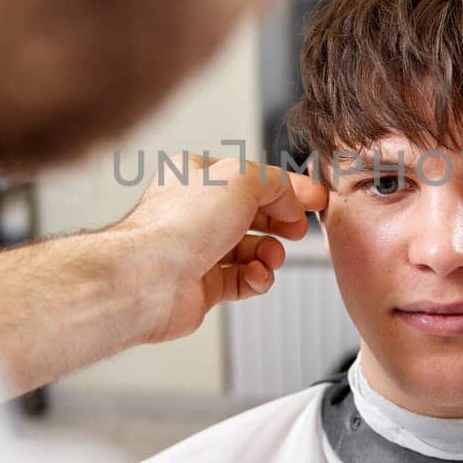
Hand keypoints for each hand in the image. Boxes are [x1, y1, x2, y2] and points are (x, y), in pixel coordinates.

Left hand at [108, 154, 327, 344]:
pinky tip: (256, 276)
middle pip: (253, 214)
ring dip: (269, 253)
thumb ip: (275, 181)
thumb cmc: (178, 225)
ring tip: (271, 256)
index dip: (286, 188)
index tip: (313, 198)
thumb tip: (291, 197)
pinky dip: (256, 279)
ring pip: (250, 250)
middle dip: (280, 222)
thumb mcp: (240, 179)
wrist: (149, 279)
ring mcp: (197, 251)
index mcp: (197, 177)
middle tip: (297, 229)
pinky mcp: (201, 285)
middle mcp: (195, 213)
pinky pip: (241, 281)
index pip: (252, 179)